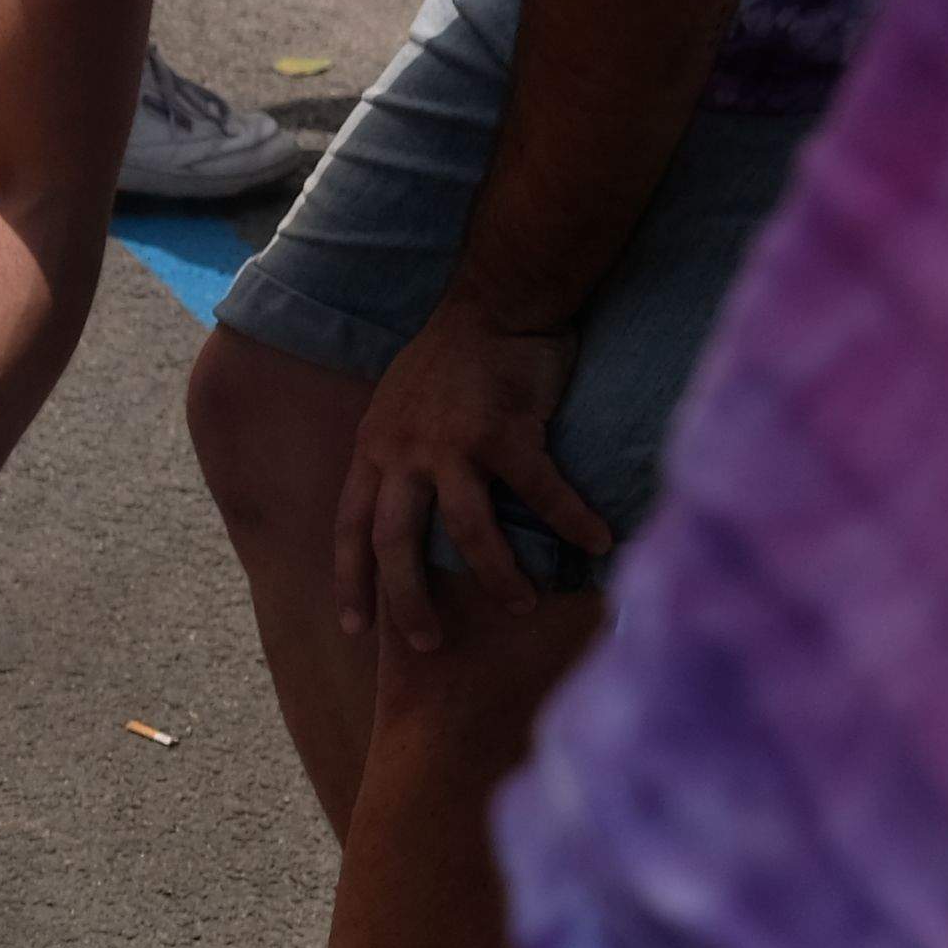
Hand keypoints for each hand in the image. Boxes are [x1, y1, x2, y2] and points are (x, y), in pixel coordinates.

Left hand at [337, 302, 605, 651]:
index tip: (353, 629)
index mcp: (374, 451)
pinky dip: (572, 521)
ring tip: (519, 607)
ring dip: (494, 575)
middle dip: (408, 601)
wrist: (495, 301)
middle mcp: (404, 453)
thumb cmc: (451, 360)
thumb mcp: (395, 410)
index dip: (350, 581)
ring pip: (465, 530)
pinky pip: (542, 491)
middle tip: (427, 646)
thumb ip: (393, 460)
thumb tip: (399, 512)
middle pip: (395, 543)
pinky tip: (598, 545)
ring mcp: (454, 443)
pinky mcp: (507, 431)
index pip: (349, 528)